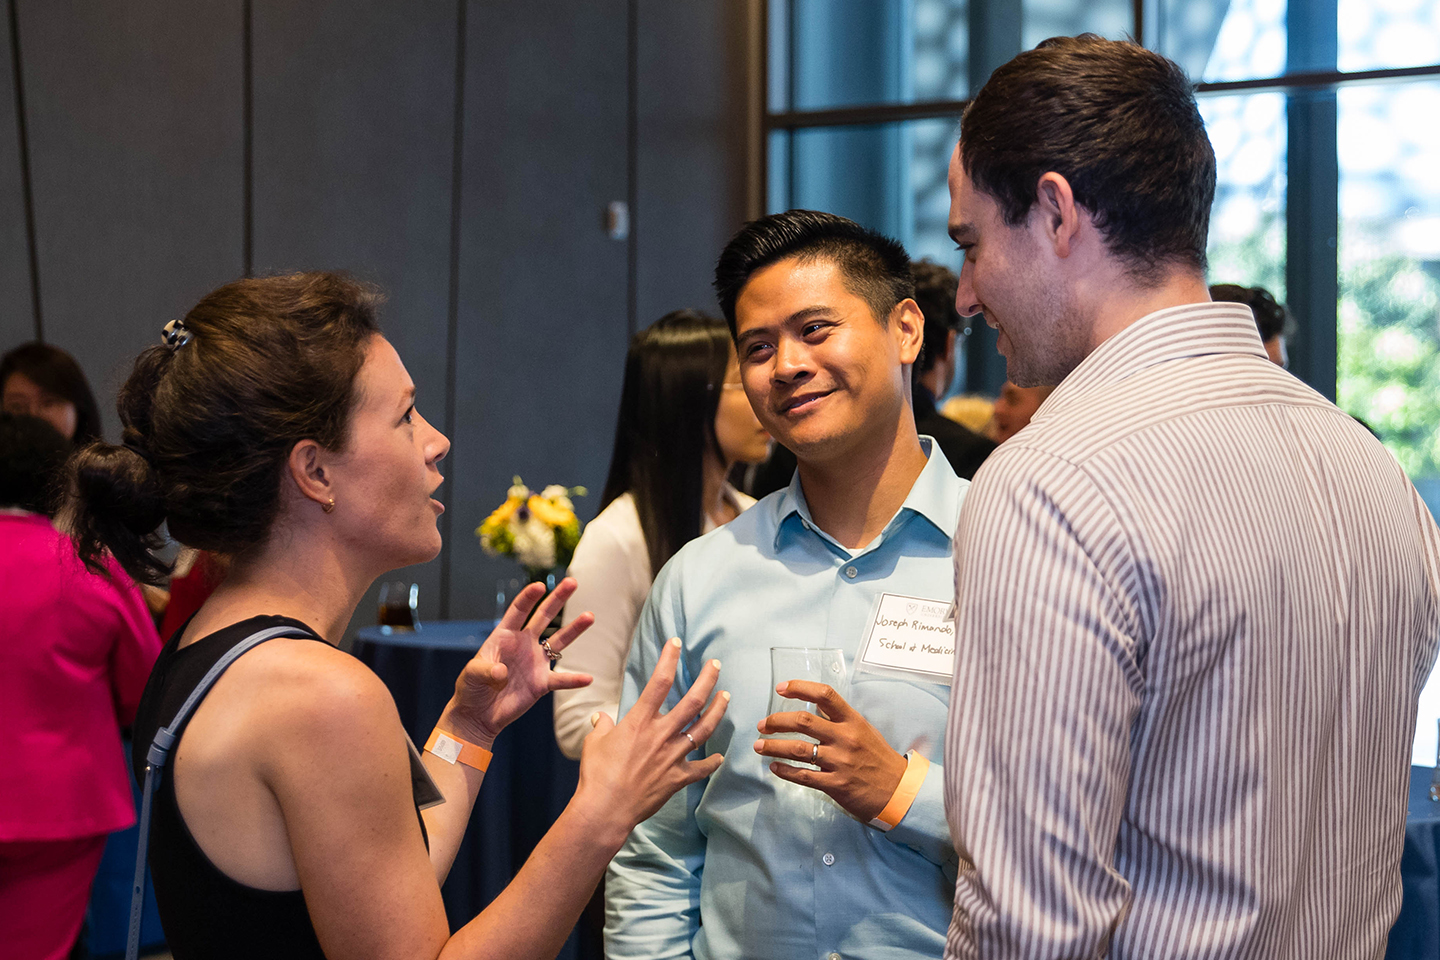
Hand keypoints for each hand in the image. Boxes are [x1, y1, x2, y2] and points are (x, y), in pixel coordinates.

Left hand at [442, 578, 595, 745]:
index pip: (518, 611)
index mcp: (504, 636)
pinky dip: (573, 679)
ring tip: (589, 616)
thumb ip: (486, 671)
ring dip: (574, 629)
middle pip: (543, 617)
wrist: (478, 714)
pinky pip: (560, 679)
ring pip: (558, 641)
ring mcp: (535, 662)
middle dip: (557, 599)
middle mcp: (523, 644)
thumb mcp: (472, 675)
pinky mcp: (541, 683)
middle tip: (572, 582)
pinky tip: (587, 678)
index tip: (539, 586)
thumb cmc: (471, 689)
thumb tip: (502, 672)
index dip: (528, 598)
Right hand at [573, 638, 727, 843]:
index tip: (677, 643)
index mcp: (639, 722)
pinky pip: (700, 769)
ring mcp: (672, 757)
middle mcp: (661, 735)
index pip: (659, 682)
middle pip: (692, 701)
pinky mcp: (677, 779)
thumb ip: (602, 726)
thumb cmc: (596, 775)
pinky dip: (711, 763)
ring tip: (726, 696)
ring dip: (718, 711)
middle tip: (715, 665)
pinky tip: (719, 756)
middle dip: (707, 680)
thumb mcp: (594, 743)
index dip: (669, 659)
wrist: (605, 810)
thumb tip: (600, 717)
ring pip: (703, 729)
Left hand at [753, 681, 905, 821]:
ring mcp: (840, 762)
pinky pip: (803, 776)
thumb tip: (814, 706)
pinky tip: (774, 767)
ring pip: (798, 749)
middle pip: (803, 722)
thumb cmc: (879, 759)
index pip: (825, 695)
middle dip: (776, 721)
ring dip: (773, 746)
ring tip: (759, 746)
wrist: (899, 791)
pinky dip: (785, 771)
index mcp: (853, 721)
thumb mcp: (864, 731)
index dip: (800, 688)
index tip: (781, 688)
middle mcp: (845, 738)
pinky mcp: (836, 785)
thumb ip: (840, 719)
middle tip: (762, 724)